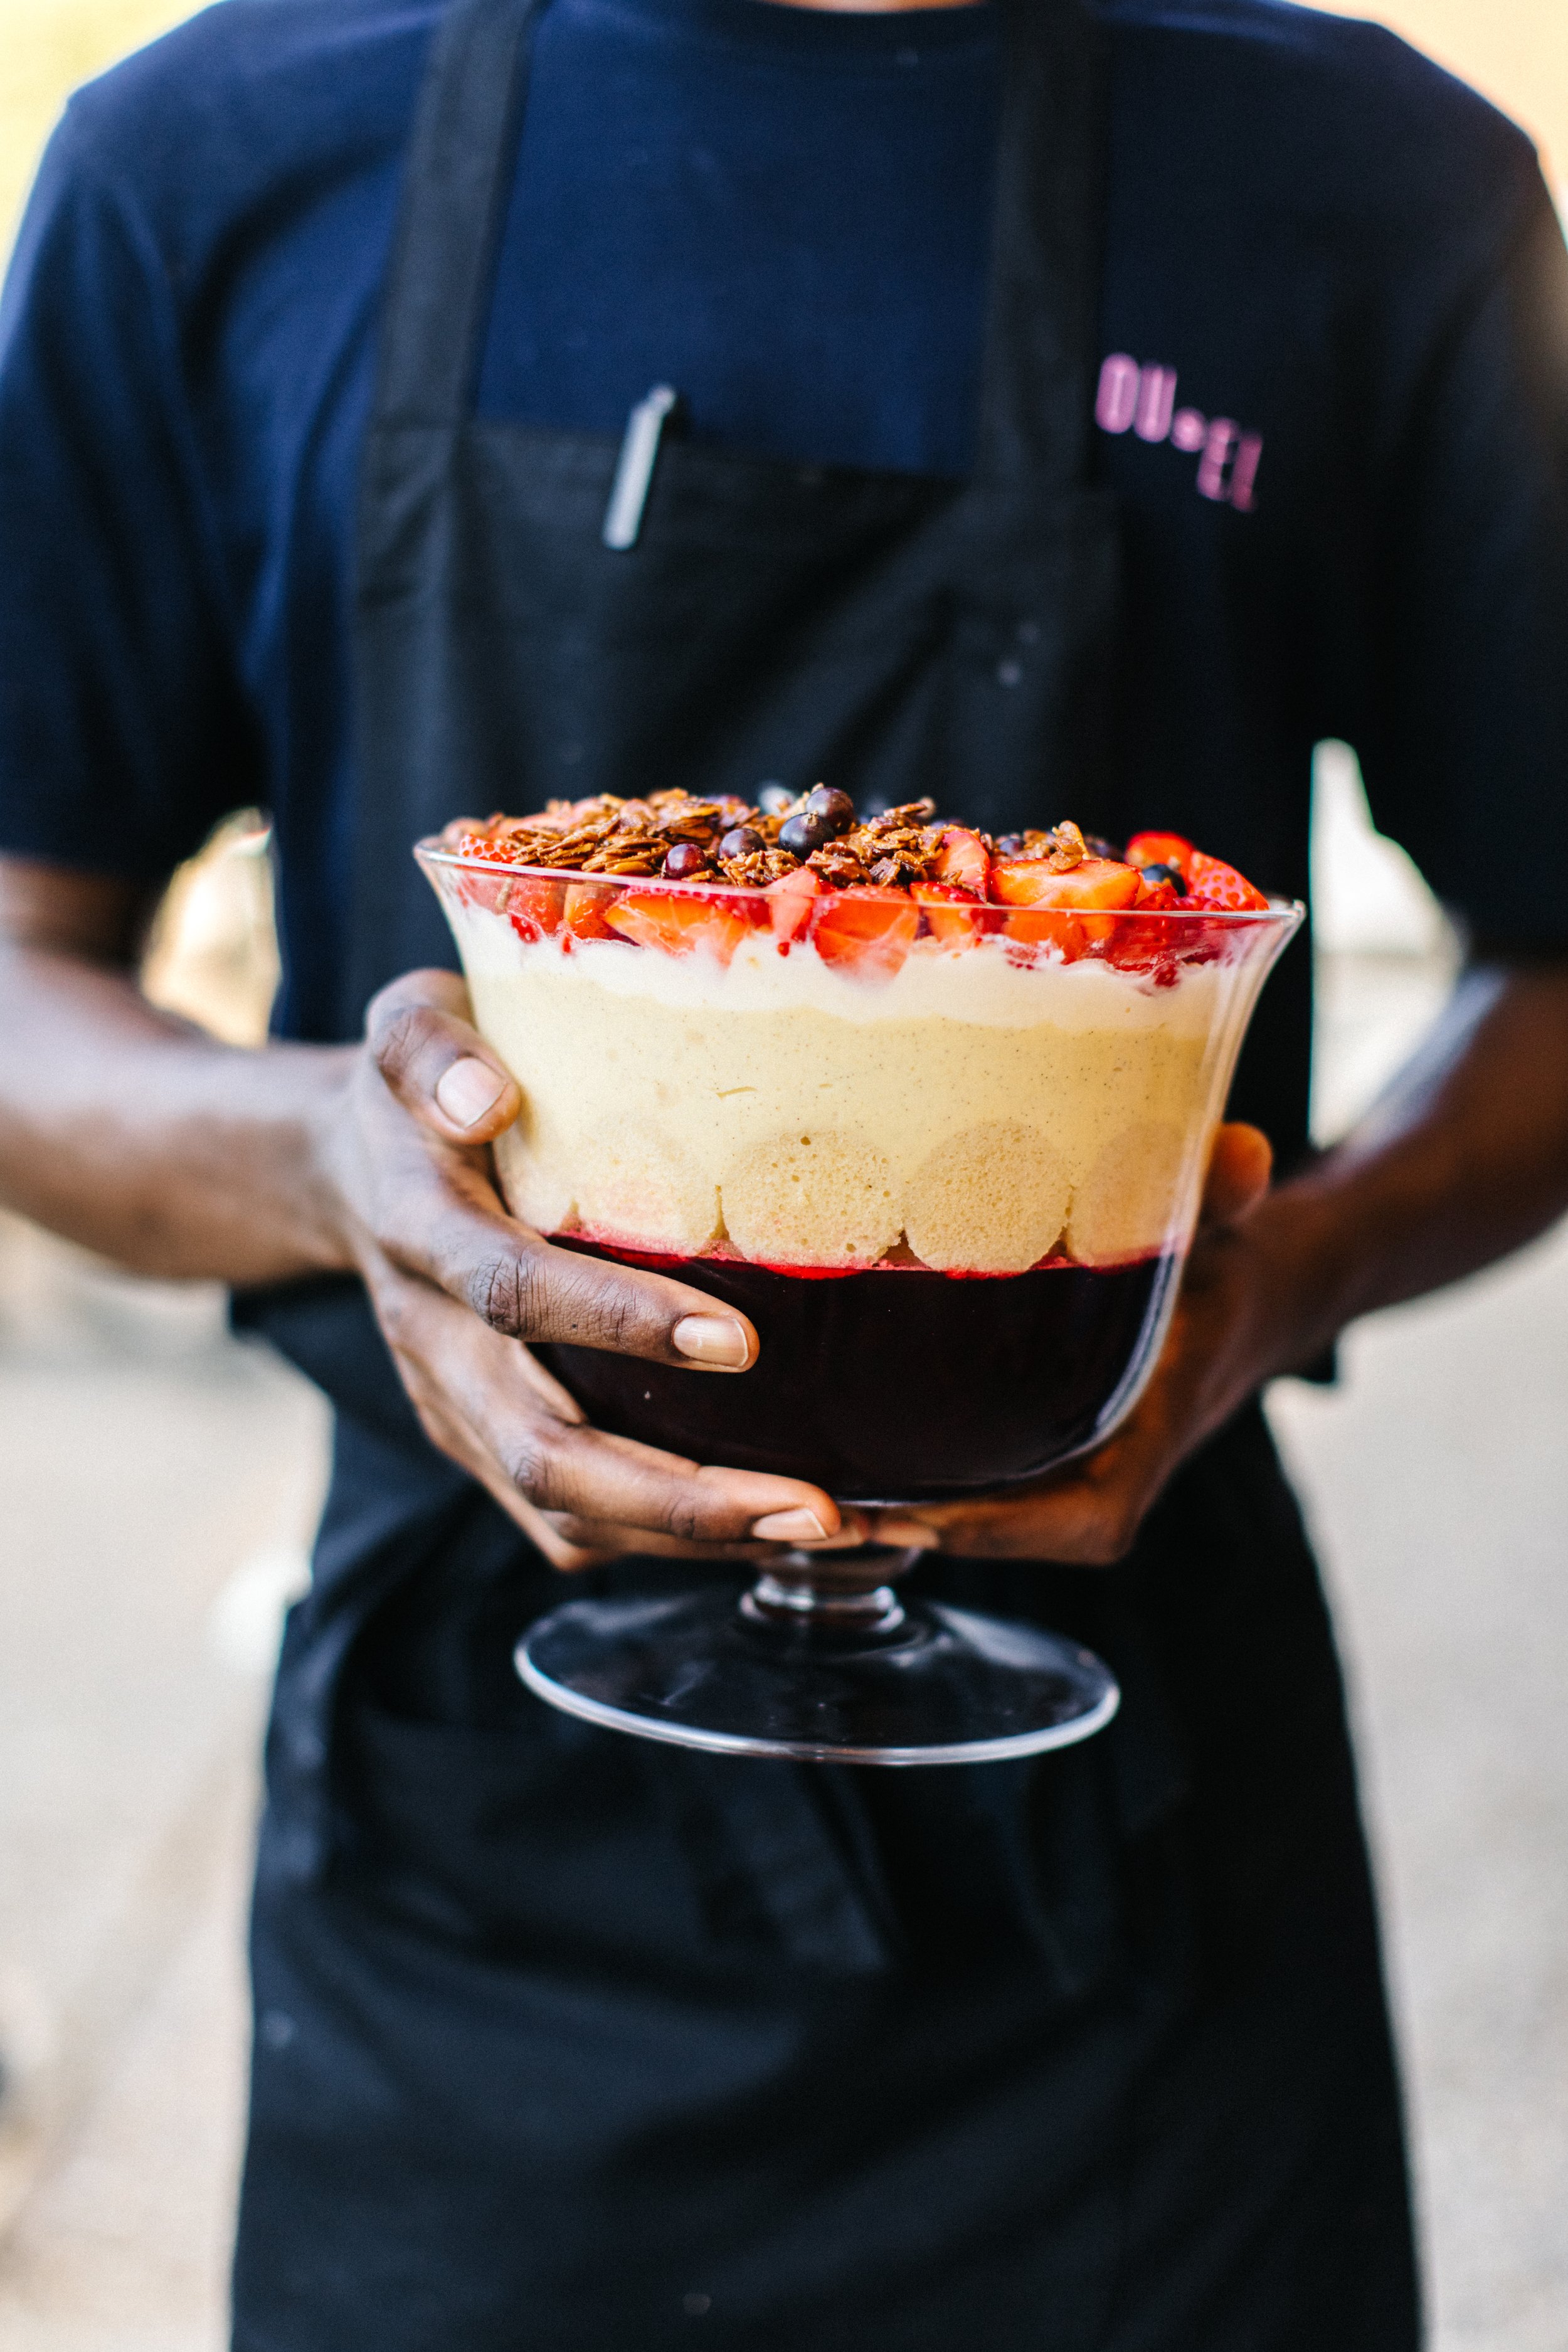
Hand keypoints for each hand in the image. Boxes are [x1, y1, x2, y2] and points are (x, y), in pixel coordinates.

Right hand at [315, 969, 849, 1569]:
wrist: (344, 1170)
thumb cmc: (414, 1090)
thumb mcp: (405, 1025)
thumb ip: (431, 1049)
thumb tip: (489, 1096)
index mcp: (418, 1231)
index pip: (513, 1293)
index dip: (618, 1323)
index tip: (740, 1341)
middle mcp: (432, 1342)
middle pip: (542, 1453)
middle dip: (677, 1496)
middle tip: (810, 1510)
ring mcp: (455, 1408)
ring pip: (560, 1511)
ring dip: (689, 1537)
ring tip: (822, 1530)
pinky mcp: (483, 1443)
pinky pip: (568, 1521)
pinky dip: (667, 1542)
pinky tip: (771, 1527)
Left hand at [863, 1124, 1284, 1564]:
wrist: (1253, 1299)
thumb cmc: (1229, 1265)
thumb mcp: (1222, 1225)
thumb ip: (1219, 1188)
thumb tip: (1242, 1150)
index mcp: (1152, 1430)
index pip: (1084, 1519)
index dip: (1004, 1529)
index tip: (921, 1513)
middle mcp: (1109, 1467)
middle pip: (1011, 1533)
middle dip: (922, 1527)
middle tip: (826, 1507)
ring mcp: (1075, 1465)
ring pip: (987, 1517)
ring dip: (904, 1512)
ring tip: (807, 1494)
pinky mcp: (1043, 1447)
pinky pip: (979, 1484)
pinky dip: (917, 1480)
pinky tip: (834, 1457)